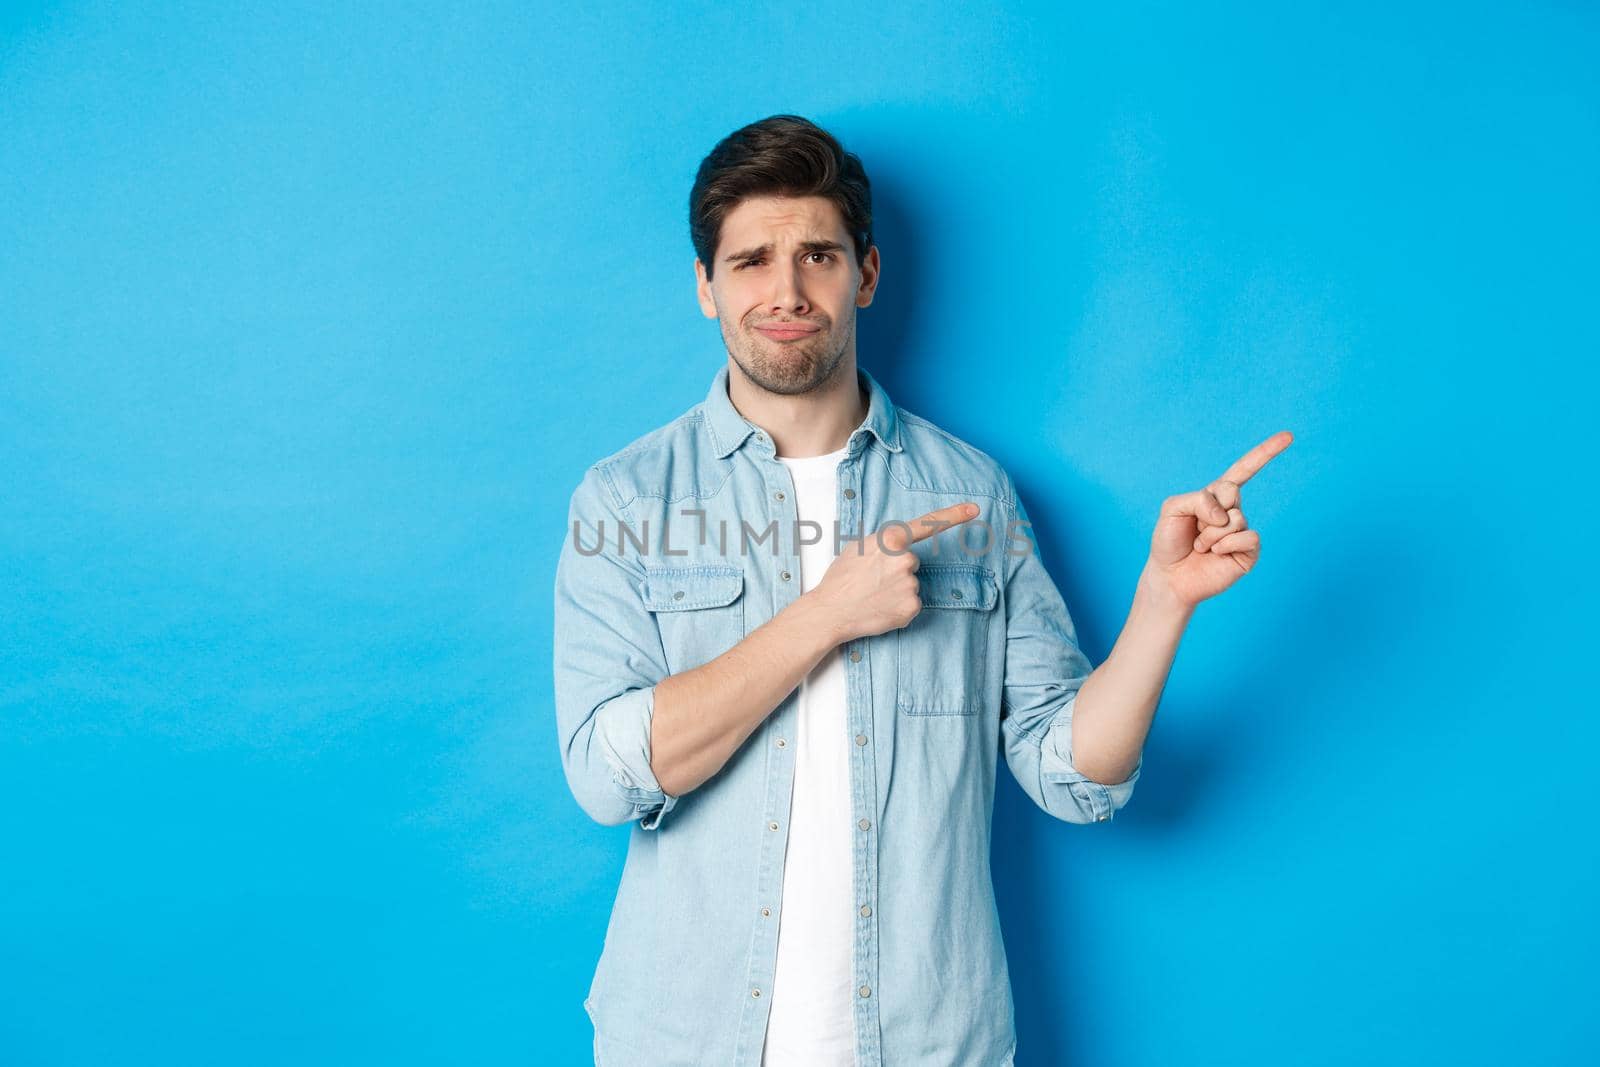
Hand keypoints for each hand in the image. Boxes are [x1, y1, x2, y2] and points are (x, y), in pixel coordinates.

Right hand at [810, 501, 980, 644]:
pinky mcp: (912, 607)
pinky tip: (880, 607)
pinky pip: (911, 603)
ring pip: (911, 583)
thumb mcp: (859, 547)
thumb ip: (884, 543)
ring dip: (896, 589)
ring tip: (872, 594)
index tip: (975, 510)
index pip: (928, 524)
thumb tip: (898, 546)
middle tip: (871, 579)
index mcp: (892, 540)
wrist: (830, 611)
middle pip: (912, 561)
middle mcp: (906, 560)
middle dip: (896, 569)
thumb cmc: (841, 578)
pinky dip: (898, 606)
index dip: (955, 515)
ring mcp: (911, 585)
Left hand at [1146, 431, 1292, 606]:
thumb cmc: (1169, 541)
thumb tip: (1226, 514)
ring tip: (1201, 546)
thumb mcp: (1171, 508)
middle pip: (1231, 491)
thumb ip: (1197, 499)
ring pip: (1235, 518)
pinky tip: (1215, 554)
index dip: (1266, 452)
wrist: (1169, 577)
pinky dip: (1226, 544)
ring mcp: (1242, 531)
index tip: (1289, 436)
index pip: (1244, 469)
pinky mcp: (1248, 552)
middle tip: (1196, 528)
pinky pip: (1248, 537)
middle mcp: (1232, 511)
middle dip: (1207, 509)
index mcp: (1216, 496)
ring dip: (1210, 534)